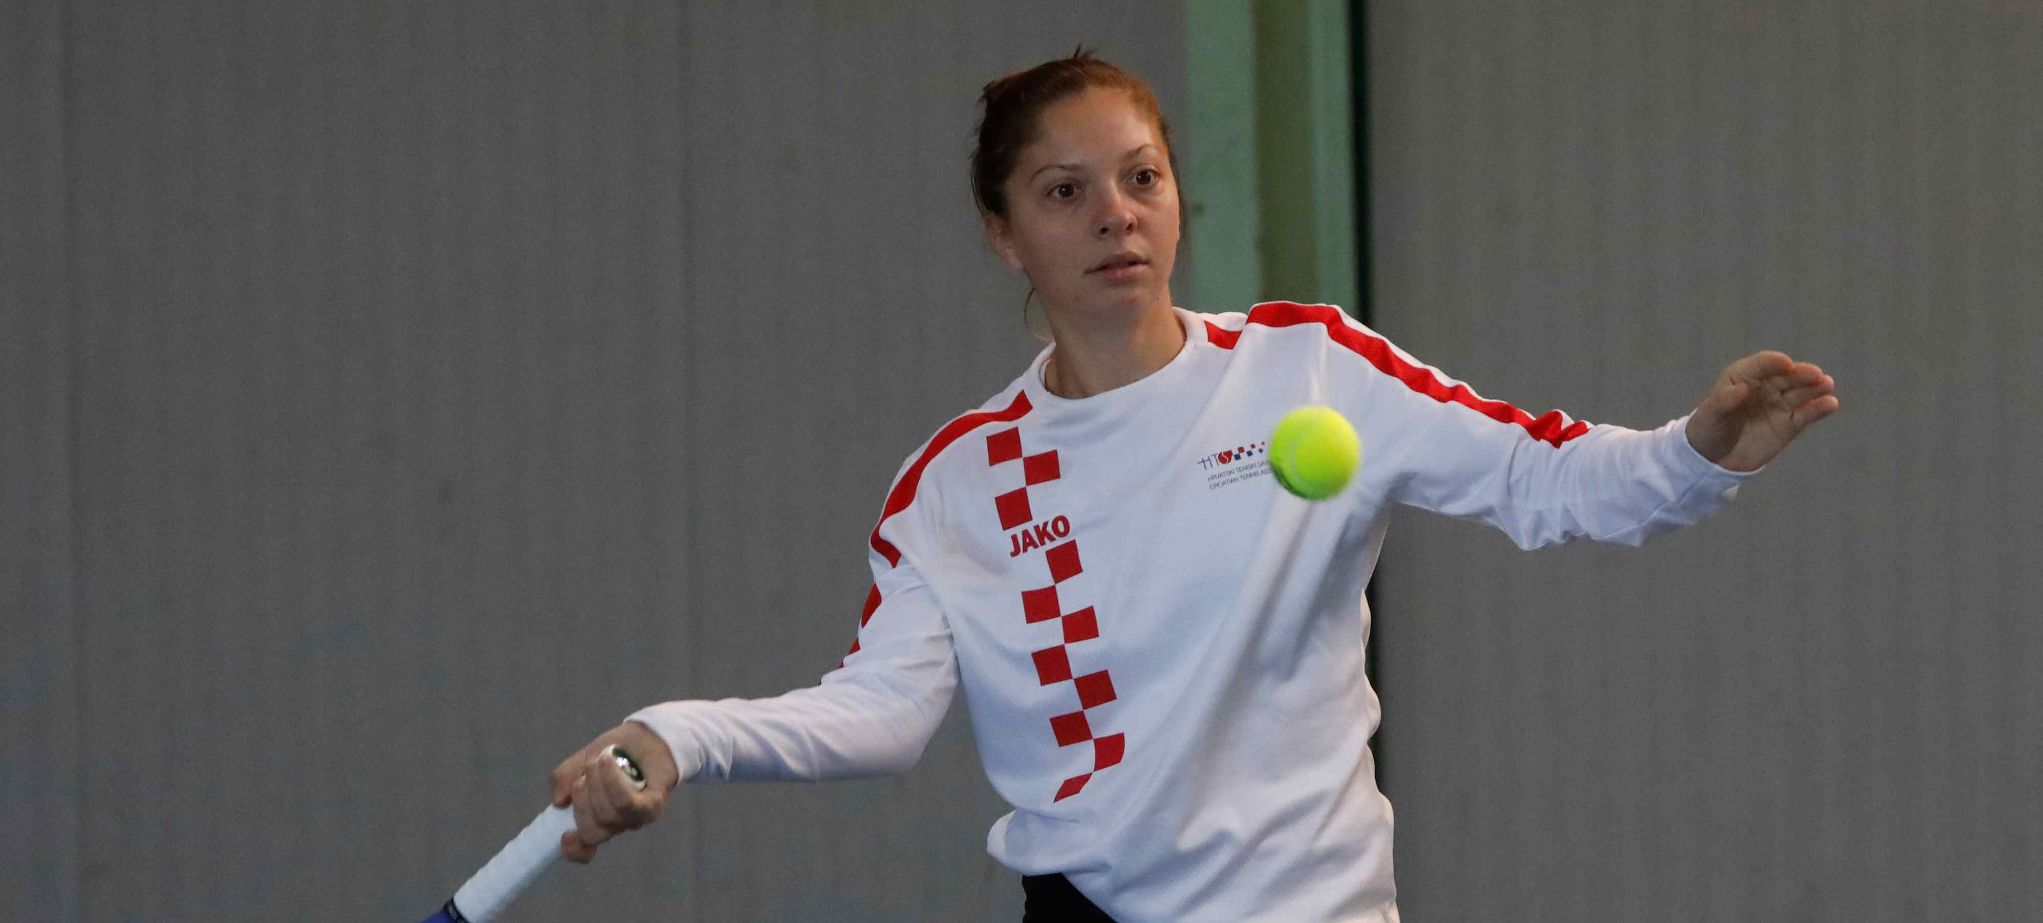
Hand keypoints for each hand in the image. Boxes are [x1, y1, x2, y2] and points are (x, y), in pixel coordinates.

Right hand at [549, 720, 680, 863]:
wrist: (648, 735)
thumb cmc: (615, 754)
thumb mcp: (581, 761)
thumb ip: (564, 779)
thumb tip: (558, 801)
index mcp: (597, 820)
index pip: (585, 849)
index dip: (574, 849)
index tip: (564, 836)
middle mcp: (617, 824)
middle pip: (592, 832)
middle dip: (581, 800)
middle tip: (585, 773)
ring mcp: (636, 817)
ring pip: (608, 815)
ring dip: (598, 783)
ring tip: (601, 758)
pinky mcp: (653, 804)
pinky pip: (628, 803)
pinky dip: (614, 782)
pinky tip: (609, 762)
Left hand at [1685, 351, 1839, 471]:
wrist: (1713, 458)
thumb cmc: (1708, 428)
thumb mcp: (1710, 414)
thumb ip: (1724, 401)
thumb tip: (1742, 389)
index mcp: (1743, 376)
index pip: (1762, 365)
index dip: (1774, 363)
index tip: (1786, 364)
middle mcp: (1765, 386)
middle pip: (1787, 377)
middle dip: (1801, 374)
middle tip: (1816, 375)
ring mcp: (1780, 404)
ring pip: (1801, 393)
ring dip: (1815, 388)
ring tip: (1826, 385)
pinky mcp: (1790, 424)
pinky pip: (1807, 414)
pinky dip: (1819, 408)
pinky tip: (1830, 404)